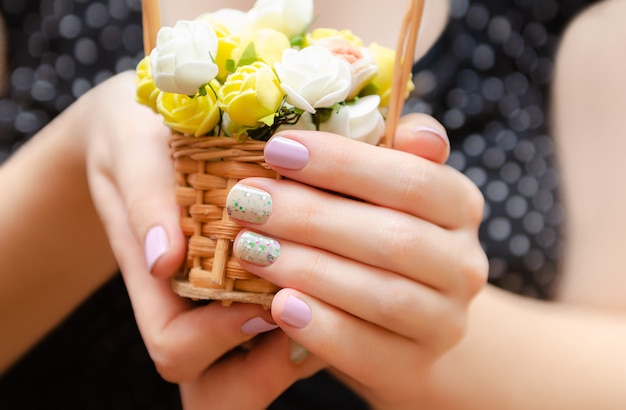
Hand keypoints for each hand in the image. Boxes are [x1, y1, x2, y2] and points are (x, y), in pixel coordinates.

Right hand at [81, 72, 321, 407]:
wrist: (145, 135)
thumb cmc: (133, 144)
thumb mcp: (130, 155)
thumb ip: (143, 203)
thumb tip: (163, 262)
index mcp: (157, 288)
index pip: (177, 350)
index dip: (216, 338)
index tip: (258, 298)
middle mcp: (194, 310)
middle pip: (224, 385)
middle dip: (268, 364)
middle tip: (308, 302)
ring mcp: (227, 303)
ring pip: (266, 362)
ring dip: (305, 332)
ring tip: (337, 278)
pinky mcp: (263, 286)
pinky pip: (295, 322)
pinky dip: (320, 303)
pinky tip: (338, 256)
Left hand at [222, 115, 486, 407]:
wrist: (404, 325)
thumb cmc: (380, 240)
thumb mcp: (386, 193)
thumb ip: (392, 157)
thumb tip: (415, 131)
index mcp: (459, 206)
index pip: (411, 179)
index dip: (343, 163)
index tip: (276, 149)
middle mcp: (464, 264)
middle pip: (392, 239)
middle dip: (310, 217)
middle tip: (244, 202)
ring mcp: (446, 322)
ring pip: (381, 295)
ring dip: (308, 269)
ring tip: (249, 249)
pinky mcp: (415, 367)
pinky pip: (368, 350)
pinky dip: (321, 328)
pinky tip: (278, 306)